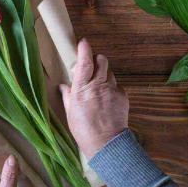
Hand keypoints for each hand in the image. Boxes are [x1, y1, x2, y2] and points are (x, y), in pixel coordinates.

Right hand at [60, 38, 128, 158]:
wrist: (106, 144)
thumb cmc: (83, 130)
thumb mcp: (70, 112)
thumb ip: (68, 95)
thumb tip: (64, 86)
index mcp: (82, 89)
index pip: (85, 62)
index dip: (84, 49)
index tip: (83, 42)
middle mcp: (98, 85)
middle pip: (102, 61)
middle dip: (97, 60)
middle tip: (92, 67)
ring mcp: (112, 90)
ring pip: (110, 72)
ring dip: (105, 74)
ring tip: (99, 86)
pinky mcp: (123, 96)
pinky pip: (118, 85)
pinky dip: (113, 88)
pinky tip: (108, 99)